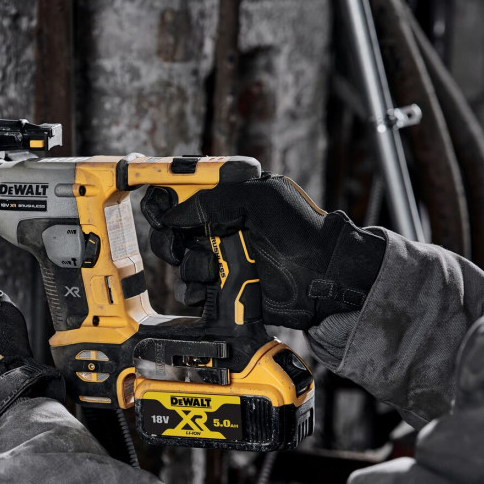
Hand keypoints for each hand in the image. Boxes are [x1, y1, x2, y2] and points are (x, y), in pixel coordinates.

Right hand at [140, 175, 386, 330]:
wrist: (322, 276)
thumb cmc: (301, 231)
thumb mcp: (258, 199)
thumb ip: (211, 201)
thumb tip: (172, 214)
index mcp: (227, 197)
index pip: (181, 192)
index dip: (164, 199)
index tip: (160, 210)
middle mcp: (219, 225)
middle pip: (170, 229)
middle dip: (171, 239)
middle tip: (182, 245)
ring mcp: (220, 256)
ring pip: (179, 262)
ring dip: (191, 267)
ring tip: (214, 270)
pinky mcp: (222, 286)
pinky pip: (190, 289)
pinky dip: (194, 290)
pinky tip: (211, 288)